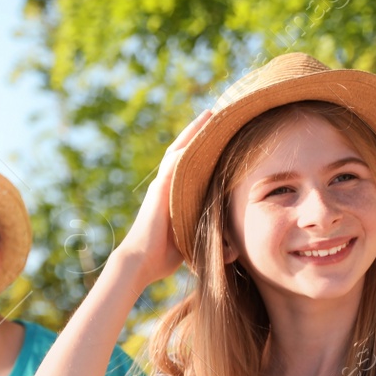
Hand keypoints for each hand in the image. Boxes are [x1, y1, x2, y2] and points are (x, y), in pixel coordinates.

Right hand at [109, 109, 213, 288]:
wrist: (140, 261)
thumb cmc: (162, 258)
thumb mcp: (193, 245)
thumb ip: (212, 243)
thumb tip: (236, 253)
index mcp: (173, 198)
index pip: (189, 168)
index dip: (201, 151)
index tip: (218, 136)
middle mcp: (166, 187)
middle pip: (183, 152)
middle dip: (198, 133)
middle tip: (215, 114)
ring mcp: (161, 186)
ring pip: (178, 151)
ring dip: (193, 132)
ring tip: (209, 115)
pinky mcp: (160, 189)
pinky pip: (173, 162)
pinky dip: (185, 146)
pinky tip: (197, 131)